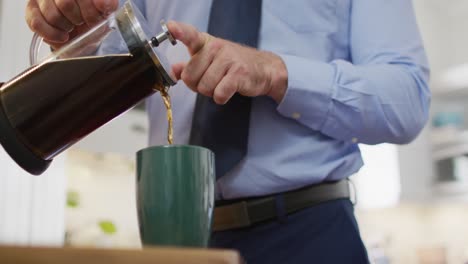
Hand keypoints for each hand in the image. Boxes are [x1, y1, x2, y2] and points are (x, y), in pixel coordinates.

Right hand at [25, 0, 117, 45]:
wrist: (83, 35)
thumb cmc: (94, 21)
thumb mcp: (106, 14)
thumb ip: (107, 5)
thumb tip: (104, 4)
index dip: (90, 12)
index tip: (95, 21)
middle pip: (65, 3)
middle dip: (77, 20)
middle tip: (82, 24)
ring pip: (52, 15)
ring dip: (65, 27)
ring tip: (72, 27)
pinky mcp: (32, 9)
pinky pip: (36, 23)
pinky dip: (52, 34)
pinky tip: (63, 36)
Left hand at [167, 21, 287, 103]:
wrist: (263, 69)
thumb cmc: (232, 65)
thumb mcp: (209, 61)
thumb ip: (189, 66)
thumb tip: (174, 70)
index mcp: (205, 42)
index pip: (189, 34)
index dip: (179, 31)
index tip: (171, 27)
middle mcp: (216, 47)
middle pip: (189, 77)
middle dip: (197, 85)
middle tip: (211, 80)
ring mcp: (228, 59)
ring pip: (204, 88)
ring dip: (211, 92)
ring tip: (222, 84)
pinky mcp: (239, 73)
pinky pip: (219, 94)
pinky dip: (222, 98)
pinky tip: (229, 90)